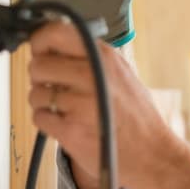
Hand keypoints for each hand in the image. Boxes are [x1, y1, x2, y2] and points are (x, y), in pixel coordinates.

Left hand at [27, 21, 170, 188]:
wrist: (153, 155)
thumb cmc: (137, 117)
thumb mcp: (123, 75)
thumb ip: (91, 58)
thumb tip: (51, 45)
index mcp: (105, 58)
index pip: (54, 33)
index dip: (40, 42)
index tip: (41, 52)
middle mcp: (93, 77)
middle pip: (38, 65)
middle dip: (41, 78)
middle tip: (56, 87)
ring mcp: (82, 104)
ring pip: (36, 93)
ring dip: (45, 103)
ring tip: (68, 110)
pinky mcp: (71, 130)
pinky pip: (39, 118)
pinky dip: (48, 123)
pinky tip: (69, 124)